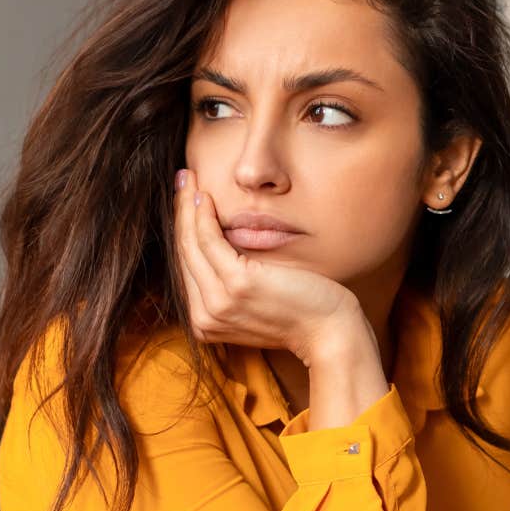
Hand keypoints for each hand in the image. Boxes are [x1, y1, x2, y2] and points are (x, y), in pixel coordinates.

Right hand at [173, 169, 362, 364]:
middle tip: (182, 179)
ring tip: (188, 178)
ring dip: (187, 206)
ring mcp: (219, 302)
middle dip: (179, 211)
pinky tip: (206, 196)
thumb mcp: (257, 301)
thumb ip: (232, 285)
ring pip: (191, 244)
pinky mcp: (237, 284)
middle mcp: (205, 317)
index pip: (187, 268)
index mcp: (205, 322)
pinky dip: (203, 216)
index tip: (184, 200)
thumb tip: (222, 247)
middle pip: (183, 253)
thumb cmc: (301, 312)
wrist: (329, 332)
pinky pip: (209, 241)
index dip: (183, 230)